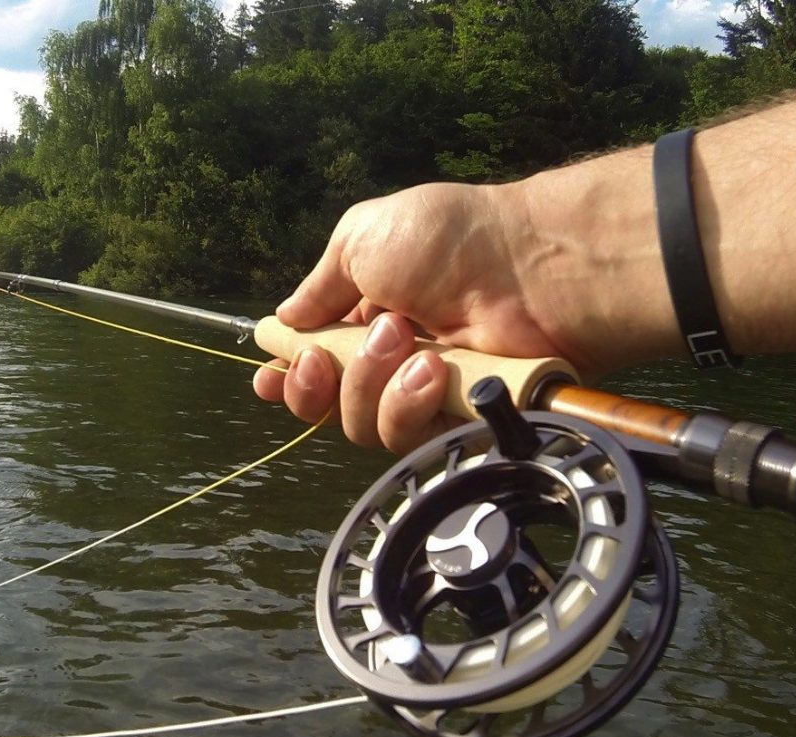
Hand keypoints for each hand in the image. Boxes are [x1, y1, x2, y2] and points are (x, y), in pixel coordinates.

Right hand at [253, 182, 573, 452]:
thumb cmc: (447, 239)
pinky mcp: (457, 420)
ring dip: (370, 386)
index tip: (269, 382)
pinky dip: (410, 405)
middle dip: (317, 384)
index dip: (290, 378)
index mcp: (366, 314)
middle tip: (328, 358)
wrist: (527, 266)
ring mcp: (424, 392)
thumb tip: (285, 320)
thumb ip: (318, 287)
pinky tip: (430, 372)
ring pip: (363, 426)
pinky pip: (410, 438)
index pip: (316, 361)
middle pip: (330, 405)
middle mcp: (391, 360)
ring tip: (404, 341)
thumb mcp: (362, 238)